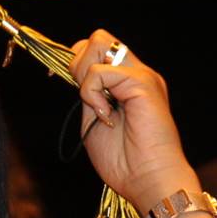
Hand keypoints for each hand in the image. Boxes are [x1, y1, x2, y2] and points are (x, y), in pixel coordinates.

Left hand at [66, 29, 197, 211]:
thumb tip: (74, 76)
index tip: (68, 85)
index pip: (96, 49)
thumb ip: (88, 96)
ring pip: (100, 42)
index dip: (76, 63)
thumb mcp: (94, 121)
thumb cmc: (124, 161)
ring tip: (98, 107)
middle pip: (98, 38)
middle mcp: (137, 73)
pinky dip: (92, 94)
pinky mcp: (143, 83)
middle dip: (79, 63)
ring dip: (86, 75)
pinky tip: (105, 117)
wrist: (148, 180)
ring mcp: (142, 75)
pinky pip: (101, 71)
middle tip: (88, 99)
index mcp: (127, 82)